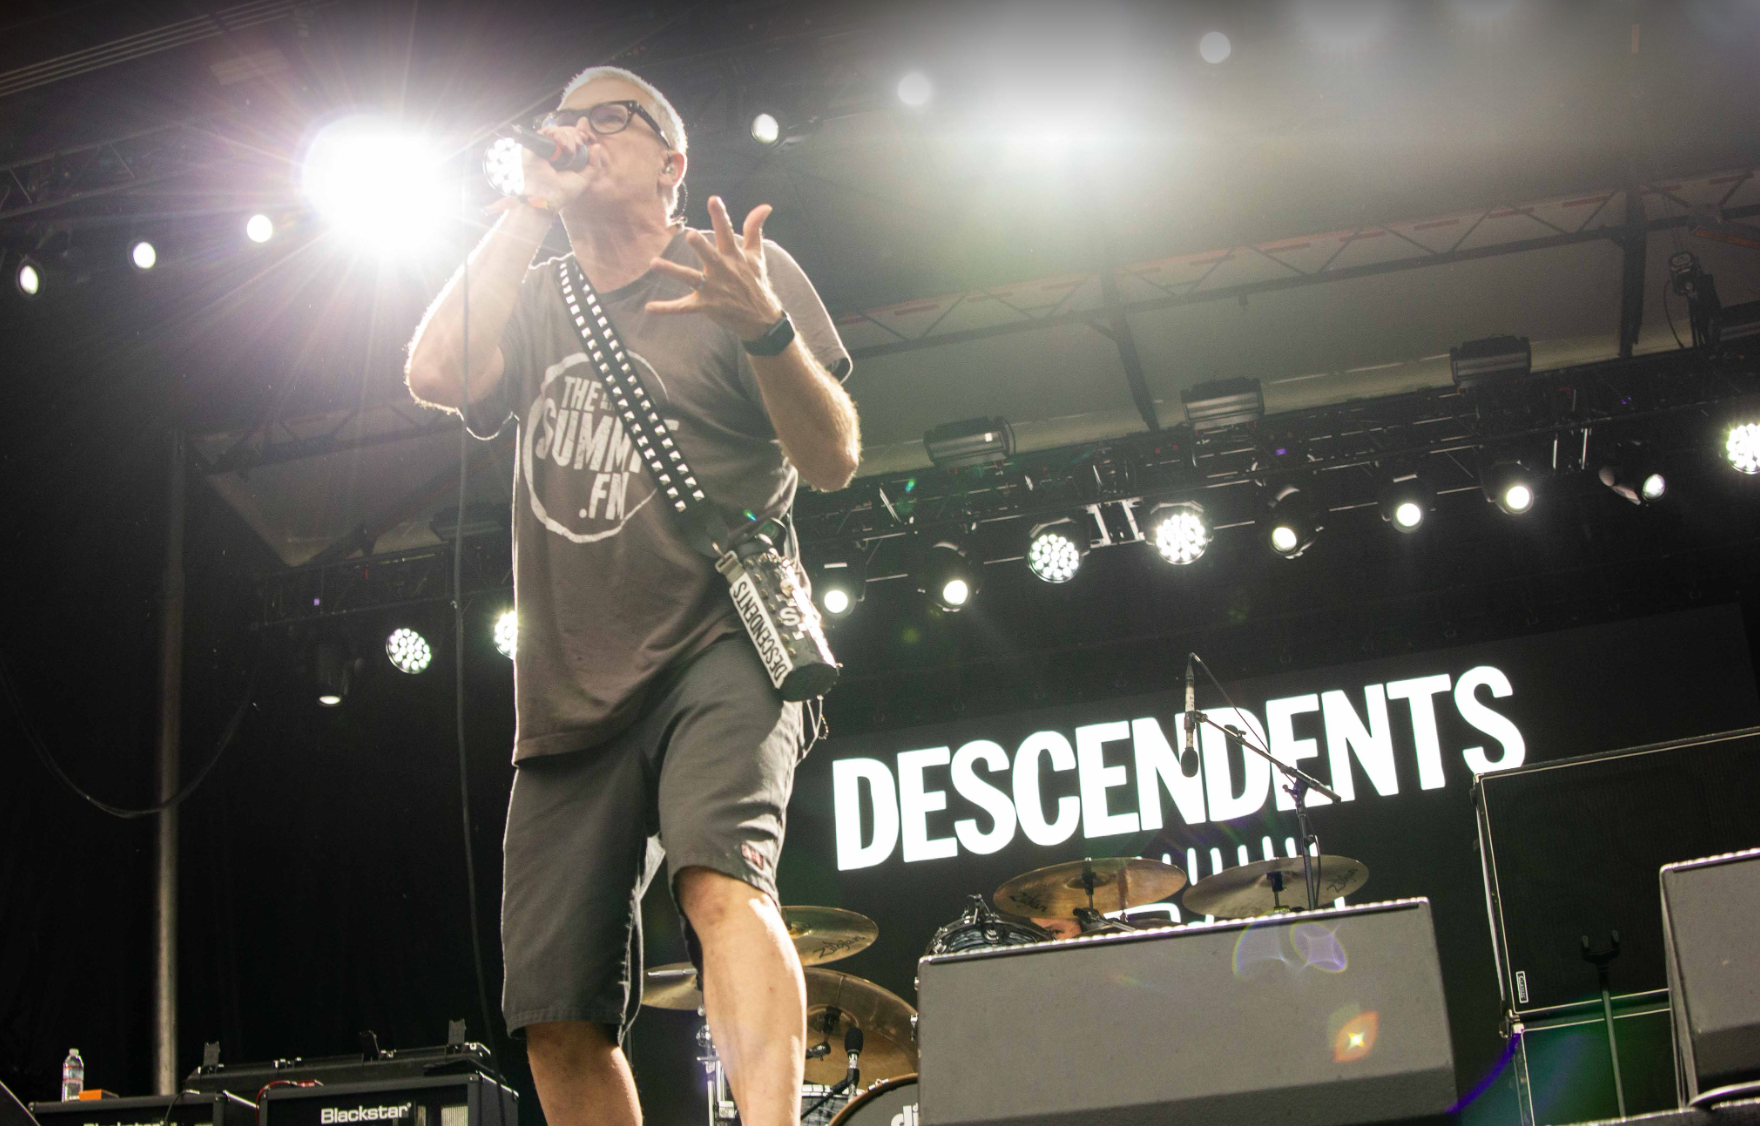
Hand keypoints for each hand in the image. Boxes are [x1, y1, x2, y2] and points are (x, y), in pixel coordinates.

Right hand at [487, 122, 592, 214]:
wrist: (548, 196)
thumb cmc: (564, 191)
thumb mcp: (584, 178)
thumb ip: (594, 164)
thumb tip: (597, 145)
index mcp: (564, 156)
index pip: (571, 137)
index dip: (579, 134)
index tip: (585, 138)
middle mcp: (553, 150)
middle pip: (565, 131)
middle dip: (575, 135)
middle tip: (577, 146)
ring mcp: (543, 147)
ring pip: (557, 130)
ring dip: (567, 136)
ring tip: (569, 150)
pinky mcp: (533, 145)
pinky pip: (545, 131)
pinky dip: (556, 134)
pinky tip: (561, 145)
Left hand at [645, 196, 785, 341]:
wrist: (761, 318)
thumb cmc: (755, 282)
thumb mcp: (756, 255)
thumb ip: (754, 229)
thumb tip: (765, 206)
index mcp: (733, 256)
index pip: (727, 232)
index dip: (720, 216)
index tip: (713, 200)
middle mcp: (723, 270)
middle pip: (710, 256)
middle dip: (701, 247)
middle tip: (690, 235)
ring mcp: (713, 289)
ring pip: (691, 278)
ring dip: (673, 270)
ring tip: (654, 263)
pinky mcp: (705, 305)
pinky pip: (683, 307)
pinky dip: (667, 309)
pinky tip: (649, 308)